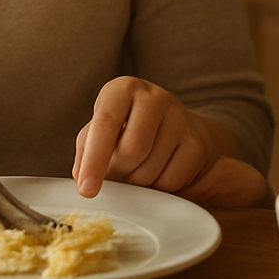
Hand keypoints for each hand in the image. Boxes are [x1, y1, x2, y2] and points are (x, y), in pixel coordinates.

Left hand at [72, 77, 266, 208]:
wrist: (175, 128)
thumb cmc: (127, 130)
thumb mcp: (101, 131)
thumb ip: (86, 150)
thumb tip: (82, 176)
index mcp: (123, 89)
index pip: (106, 123)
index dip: (94, 159)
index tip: (86, 189)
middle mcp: (154, 97)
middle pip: (131, 150)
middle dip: (119, 172)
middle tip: (118, 173)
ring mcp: (180, 118)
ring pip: (150, 170)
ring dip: (137, 182)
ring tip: (137, 169)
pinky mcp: (196, 143)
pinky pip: (171, 181)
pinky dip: (158, 188)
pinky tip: (157, 172)